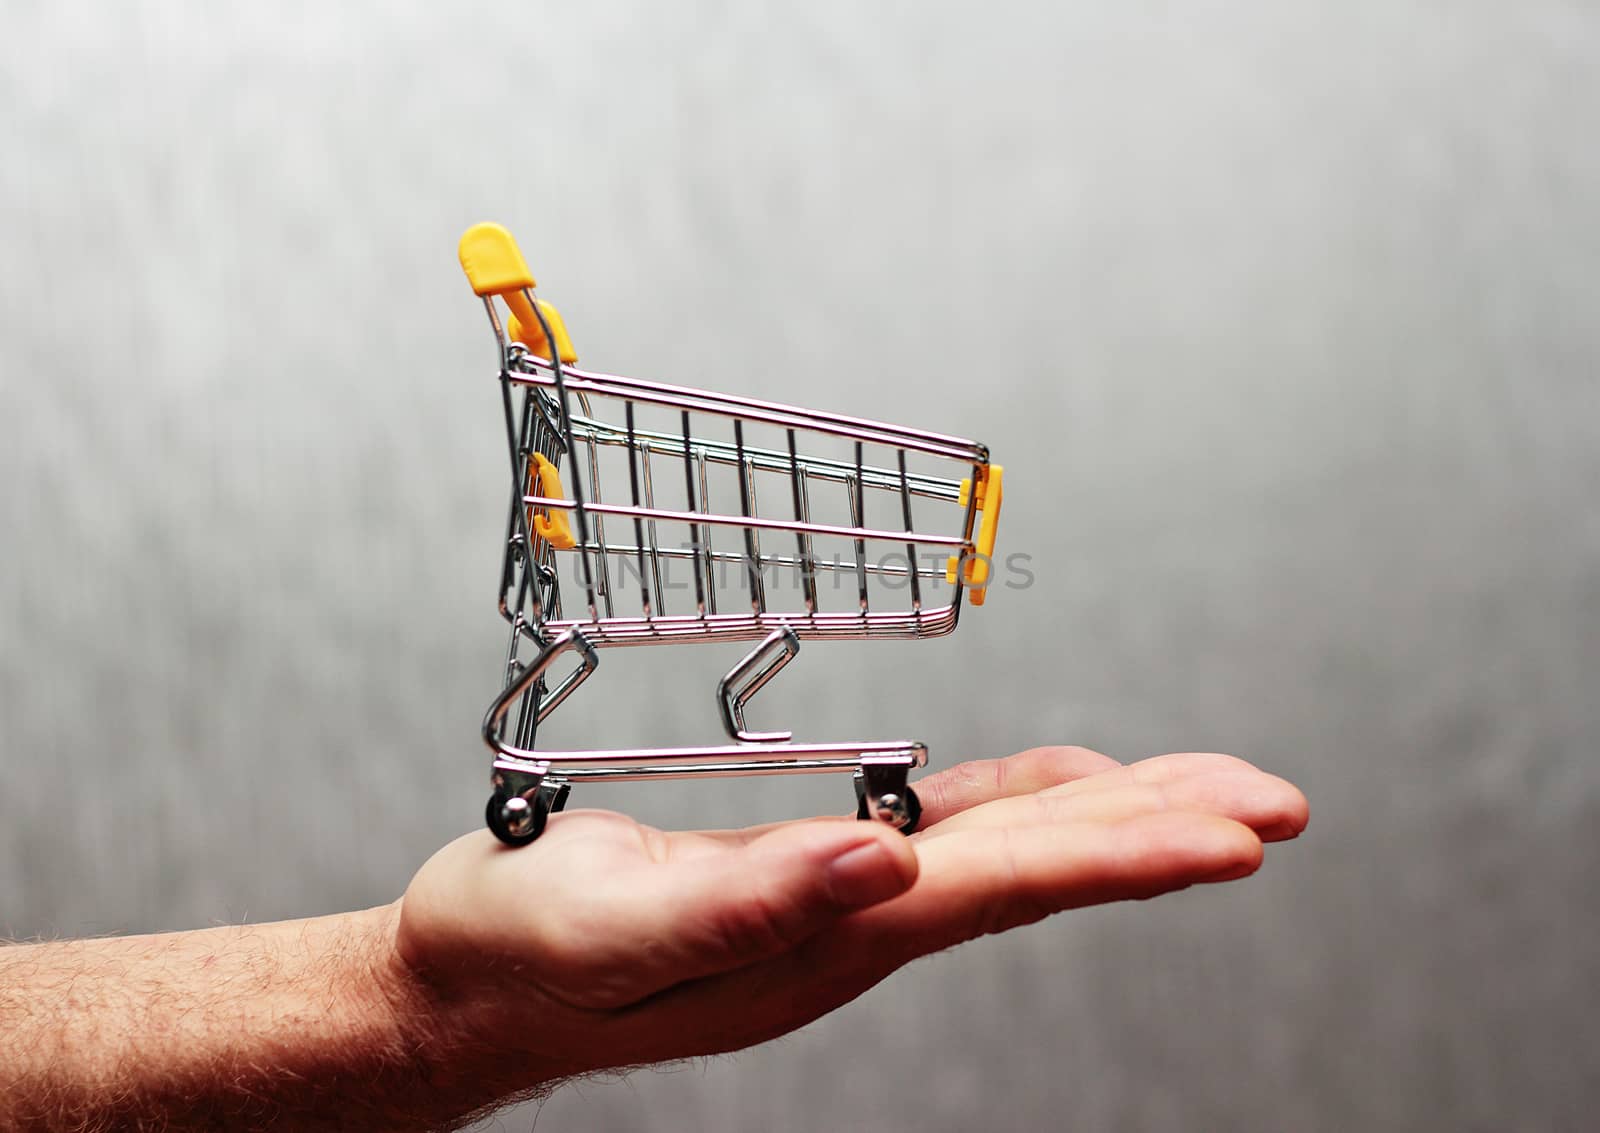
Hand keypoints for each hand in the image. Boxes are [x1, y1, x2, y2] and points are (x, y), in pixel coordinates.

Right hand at [393, 747, 1306, 1086]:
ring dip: (1112, 819)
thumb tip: (875, 863)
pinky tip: (1068, 791)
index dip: (1119, 856)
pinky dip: (1022, 805)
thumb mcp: (610, 927)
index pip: (1001, 889)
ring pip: (1006, 853)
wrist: (470, 983)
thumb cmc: (523, 950)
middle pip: (1035, 871)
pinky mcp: (809, 875)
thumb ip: (745, 905)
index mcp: (820, 935)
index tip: (1232, 840)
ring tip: (1209, 798)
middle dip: (1159, 832)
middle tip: (1274, 810)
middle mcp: (852, 925)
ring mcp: (840, 905)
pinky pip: (943, 834)